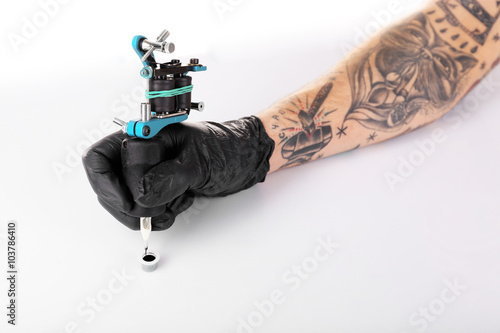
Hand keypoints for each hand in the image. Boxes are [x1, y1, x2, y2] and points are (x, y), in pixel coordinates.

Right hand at [82, 116, 273, 229]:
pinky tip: (180, 203)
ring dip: (147, 214)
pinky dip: (159, 216)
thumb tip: (141, 193)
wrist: (245, 159)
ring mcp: (147, 173)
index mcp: (143, 136)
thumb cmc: (227, 148)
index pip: (99, 158)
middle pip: (107, 186)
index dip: (107, 183)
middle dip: (129, 205)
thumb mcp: (199, 160)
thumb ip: (169, 177)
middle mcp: (139, 155)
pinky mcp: (157, 189)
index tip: (128, 202)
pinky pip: (143, 211)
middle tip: (156, 209)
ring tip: (174, 204)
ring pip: (124, 203)